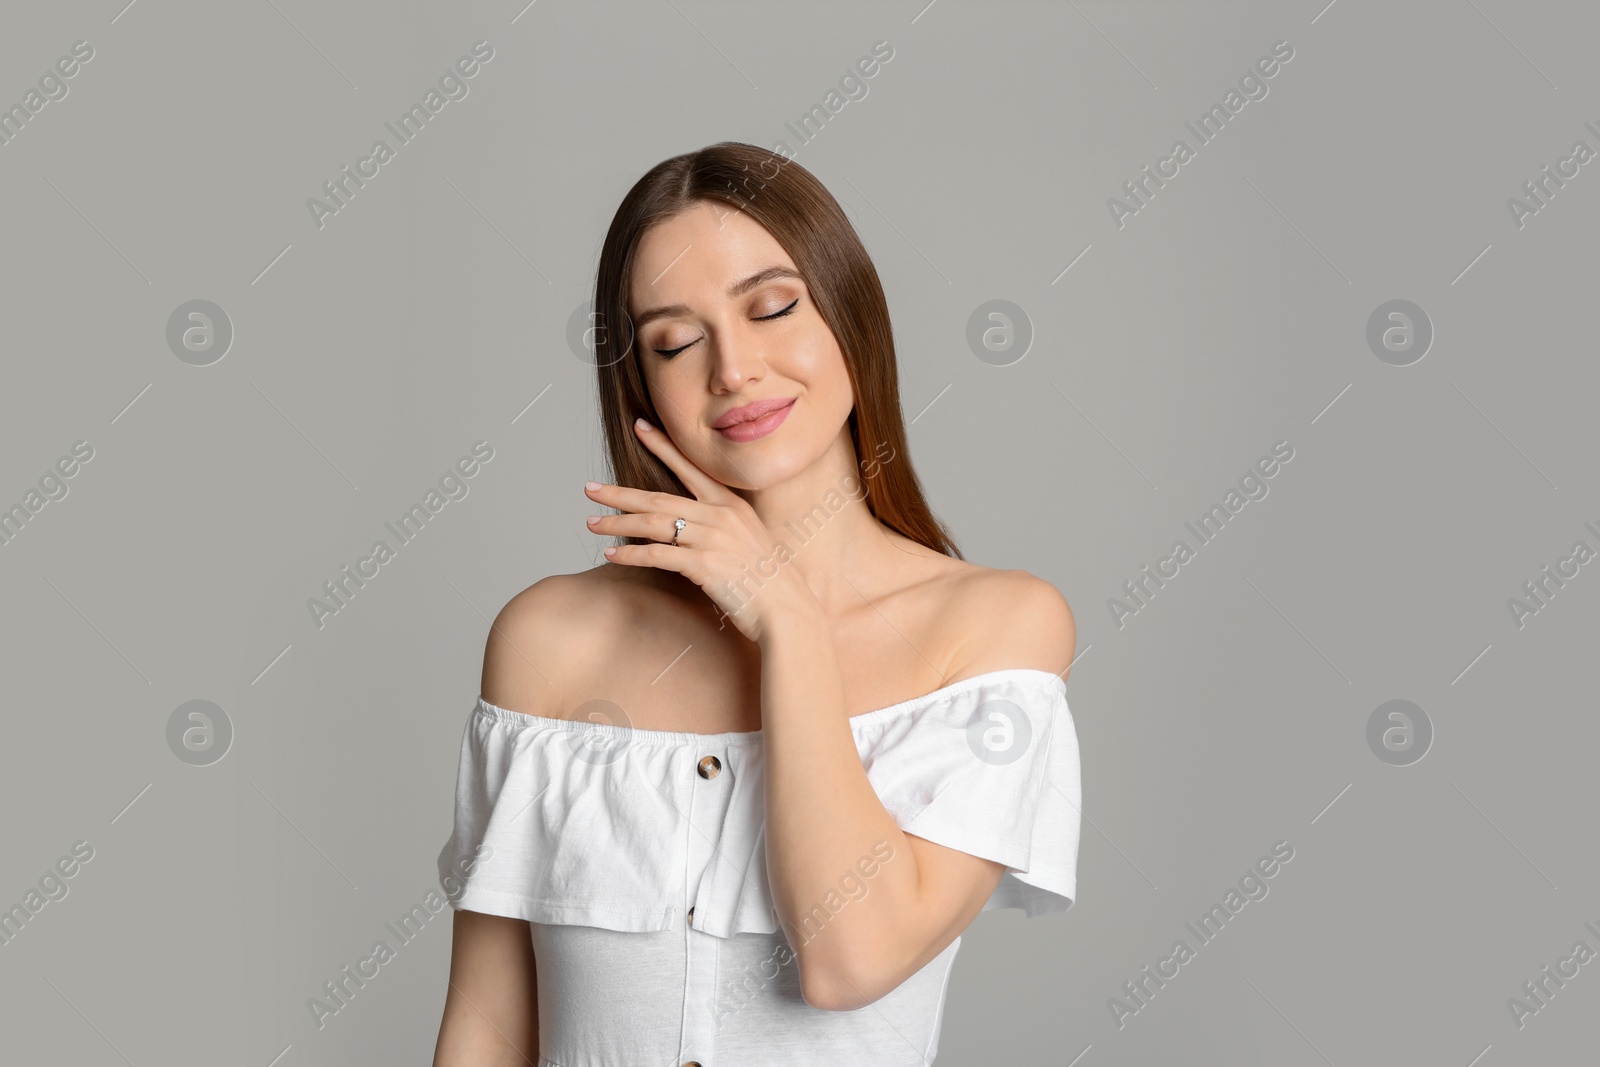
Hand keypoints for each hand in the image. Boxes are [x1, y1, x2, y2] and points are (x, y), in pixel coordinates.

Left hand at [584, 417, 818, 643]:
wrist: (788, 609)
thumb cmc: (769, 581)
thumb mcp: (750, 541)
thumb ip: (723, 529)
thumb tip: (695, 529)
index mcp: (731, 505)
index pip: (689, 468)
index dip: (662, 446)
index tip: (639, 427)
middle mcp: (719, 516)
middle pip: (658, 498)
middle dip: (620, 493)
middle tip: (590, 488)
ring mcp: (711, 539)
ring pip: (652, 524)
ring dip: (617, 523)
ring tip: (591, 523)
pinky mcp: (703, 565)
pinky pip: (656, 554)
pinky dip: (630, 554)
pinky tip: (611, 554)